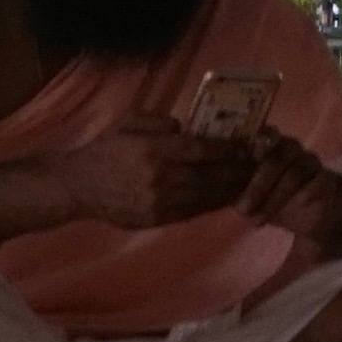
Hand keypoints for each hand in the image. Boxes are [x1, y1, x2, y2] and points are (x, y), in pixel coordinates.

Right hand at [62, 111, 258, 228]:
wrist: (79, 186)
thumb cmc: (108, 148)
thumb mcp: (131, 122)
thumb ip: (161, 122)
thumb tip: (190, 129)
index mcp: (154, 149)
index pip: (203, 150)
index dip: (231, 149)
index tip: (251, 145)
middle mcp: (159, 177)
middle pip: (210, 175)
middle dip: (239, 171)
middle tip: (262, 165)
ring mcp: (158, 202)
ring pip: (205, 197)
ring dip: (231, 190)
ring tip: (252, 182)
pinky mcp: (156, 219)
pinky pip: (192, 212)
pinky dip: (212, 204)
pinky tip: (226, 197)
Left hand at [232, 128, 341, 255]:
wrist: (314, 213)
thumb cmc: (275, 198)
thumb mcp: (250, 193)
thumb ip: (233, 185)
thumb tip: (206, 184)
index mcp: (271, 146)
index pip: (265, 134)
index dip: (255, 143)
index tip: (242, 160)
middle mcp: (292, 150)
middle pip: (277, 157)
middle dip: (258, 184)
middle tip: (242, 209)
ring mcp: (311, 164)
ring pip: (295, 172)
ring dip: (275, 198)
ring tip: (258, 220)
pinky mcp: (328, 181)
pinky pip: (318, 183)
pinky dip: (304, 195)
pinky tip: (293, 210)